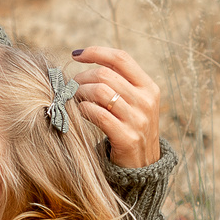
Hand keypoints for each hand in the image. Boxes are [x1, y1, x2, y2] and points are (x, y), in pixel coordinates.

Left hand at [69, 46, 164, 168]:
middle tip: (71, 86)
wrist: (143, 167)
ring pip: (100, 91)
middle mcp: (146, 101)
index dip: (96, 52)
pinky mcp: (128, 137)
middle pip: (105, 74)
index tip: (76, 55)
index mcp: (149, 87)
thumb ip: (117, 84)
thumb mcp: (134, 103)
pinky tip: (80, 112)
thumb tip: (84, 64)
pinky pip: (98, 114)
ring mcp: (138, 119)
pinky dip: (83, 110)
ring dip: (80, 93)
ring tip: (74, 99)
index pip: (120, 58)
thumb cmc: (130, 128)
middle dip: (82, 77)